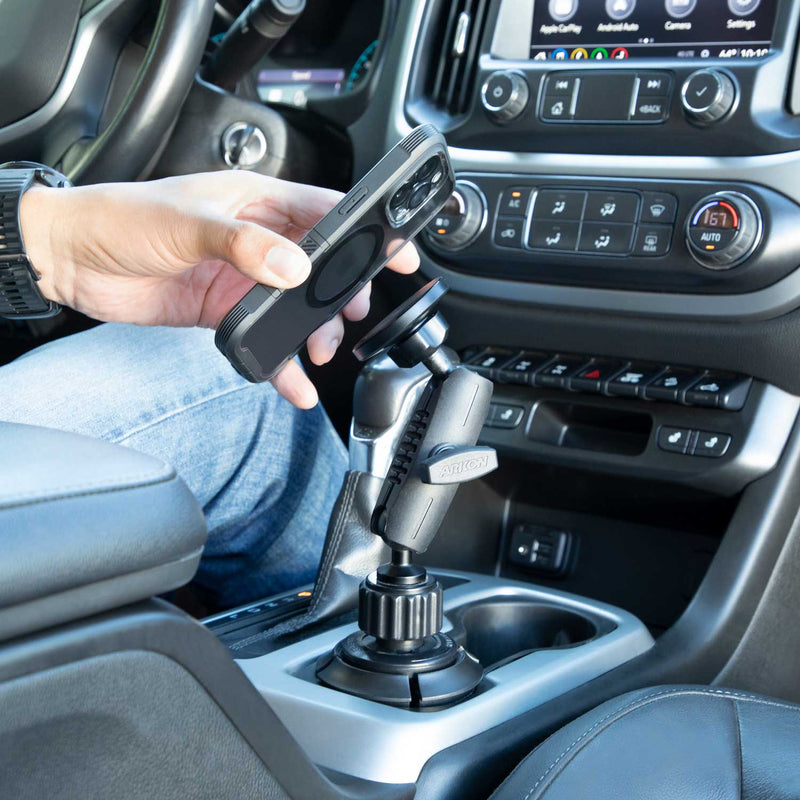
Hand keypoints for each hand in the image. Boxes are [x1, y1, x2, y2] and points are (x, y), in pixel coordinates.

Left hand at [19, 171, 419, 407]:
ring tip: (318, 352)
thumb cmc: (121, 218)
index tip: (397, 254)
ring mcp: (244, 278)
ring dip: (314, 333)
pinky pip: (266, 337)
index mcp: (256, 201)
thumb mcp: (187, 224)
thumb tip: (294, 269)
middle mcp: (258, 239)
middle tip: (350, 315)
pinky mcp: (226, 311)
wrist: (71, 260)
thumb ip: (244, 246)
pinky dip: (281, 362)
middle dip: (344, 294)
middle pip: (322, 267)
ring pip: (299, 308)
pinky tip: (292, 382)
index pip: (325, 212)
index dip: (366, 232)